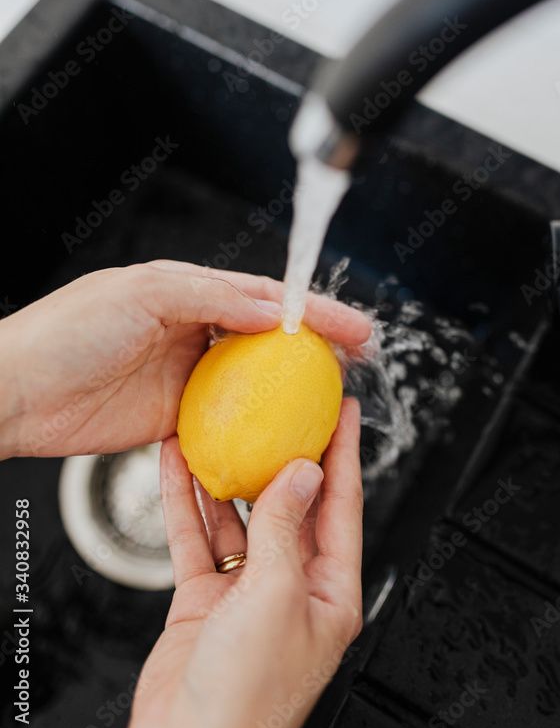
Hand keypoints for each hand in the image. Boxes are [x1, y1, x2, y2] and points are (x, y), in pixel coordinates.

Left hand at [0, 261, 370, 458]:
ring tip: (330, 402)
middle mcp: (191, 329)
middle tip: (357, 361)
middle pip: (268, 337)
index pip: (264, 296)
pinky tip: (278, 437)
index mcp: (187, 290)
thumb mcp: (143, 292)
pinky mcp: (172, 417)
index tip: (352, 326)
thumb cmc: (67, 331)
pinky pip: (224, 421)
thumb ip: (212, 297)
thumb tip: (273, 311)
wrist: (17, 392)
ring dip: (291, 389)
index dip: (313, 309)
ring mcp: (184, 375)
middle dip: (316, 347)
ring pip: (252, 380)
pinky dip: (253, 428)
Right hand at [128, 397, 362, 727]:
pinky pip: (198, 539)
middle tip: (285, 407)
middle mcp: (293, 587)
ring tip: (222, 427)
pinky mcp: (206, 600)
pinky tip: (178, 468)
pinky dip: (187, 504)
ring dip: (228, 475)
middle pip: (293, 505)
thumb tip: (304, 471)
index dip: (345, 452)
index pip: (343, 505)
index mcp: (330, 592)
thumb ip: (285, 527)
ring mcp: (248, 592)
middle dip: (287, 454)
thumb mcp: (275, 596)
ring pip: (241, 517)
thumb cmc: (247, 698)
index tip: (345, 410)